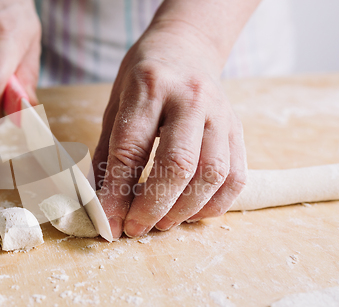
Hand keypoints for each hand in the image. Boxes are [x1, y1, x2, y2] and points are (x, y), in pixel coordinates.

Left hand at [93, 21, 247, 238]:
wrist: (186, 47)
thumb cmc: (144, 77)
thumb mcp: (115, 104)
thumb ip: (109, 152)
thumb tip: (101, 202)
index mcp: (149, 87)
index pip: (131, 150)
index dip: (117, 194)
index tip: (108, 223)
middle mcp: (190, 99)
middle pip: (178, 165)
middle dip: (154, 207)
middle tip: (136, 228)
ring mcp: (220, 114)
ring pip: (212, 174)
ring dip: (185, 210)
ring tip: (162, 223)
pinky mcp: (237, 128)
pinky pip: (236, 176)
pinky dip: (214, 204)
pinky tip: (191, 212)